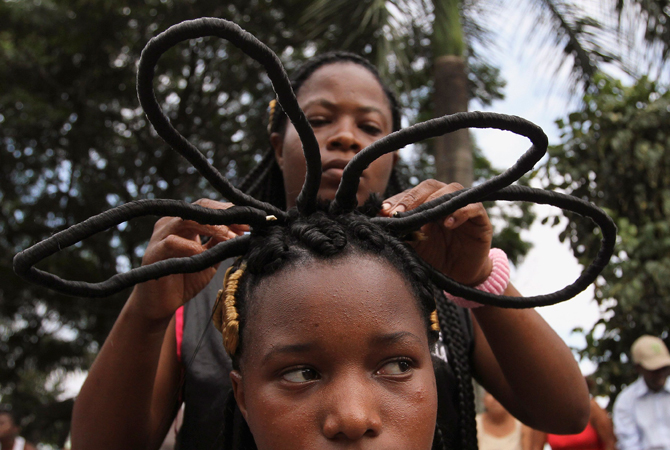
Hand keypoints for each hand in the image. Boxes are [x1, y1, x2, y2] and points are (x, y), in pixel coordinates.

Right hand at [129, 199, 248, 322]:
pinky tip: (204, 253)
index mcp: (185, 222)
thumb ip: (221, 243)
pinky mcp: (153, 252)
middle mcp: (172, 223)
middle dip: (224, 216)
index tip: (250, 222)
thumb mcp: (209, 258)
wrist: (162, 304)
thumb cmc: (185, 278)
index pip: (209, 207)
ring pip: (187, 220)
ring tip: (230, 237)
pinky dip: (191, 246)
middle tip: (244, 228)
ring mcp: (161, 236)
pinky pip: (172, 242)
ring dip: (212, 228)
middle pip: (200, 208)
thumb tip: (243, 230)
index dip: (230, 212)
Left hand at [381, 180, 492, 285]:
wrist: (460, 275)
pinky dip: (460, 213)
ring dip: (435, 202)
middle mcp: (444, 198)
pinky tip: (448, 224)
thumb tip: (381, 220)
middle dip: (412, 198)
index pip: (411, 193)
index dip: (398, 199)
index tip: (384, 211)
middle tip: (399, 213)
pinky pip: (472, 207)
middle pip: (430, 186)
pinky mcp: (480, 217)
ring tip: (423, 217)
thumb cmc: (436, 256)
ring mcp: (463, 205)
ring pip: (451, 191)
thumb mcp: (414, 244)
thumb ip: (402, 231)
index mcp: (427, 202)